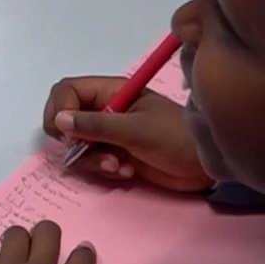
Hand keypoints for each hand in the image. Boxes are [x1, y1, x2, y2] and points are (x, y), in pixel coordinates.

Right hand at [45, 77, 213, 191]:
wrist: (204, 167)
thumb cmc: (176, 138)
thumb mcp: (136, 129)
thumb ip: (97, 125)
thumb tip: (59, 119)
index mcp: (112, 91)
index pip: (68, 90)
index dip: (60, 109)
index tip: (66, 133)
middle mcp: (106, 109)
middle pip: (66, 117)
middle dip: (73, 139)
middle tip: (86, 151)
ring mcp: (110, 133)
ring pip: (77, 144)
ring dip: (92, 159)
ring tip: (118, 167)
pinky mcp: (116, 154)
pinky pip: (93, 161)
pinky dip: (104, 169)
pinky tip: (126, 172)